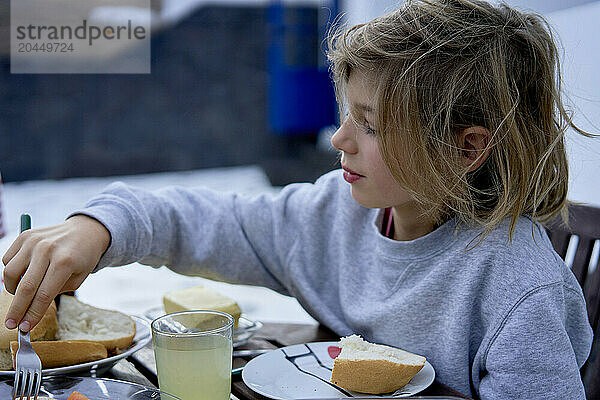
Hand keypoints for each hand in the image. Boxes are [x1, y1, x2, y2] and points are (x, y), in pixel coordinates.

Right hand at [1, 215, 110, 330]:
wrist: (86, 230)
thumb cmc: (83, 258)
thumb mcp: (78, 279)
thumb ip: (55, 292)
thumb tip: (30, 308)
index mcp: (65, 262)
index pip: (44, 295)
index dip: (33, 314)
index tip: (25, 328)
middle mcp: (47, 250)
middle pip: (25, 287)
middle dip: (16, 310)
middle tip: (11, 323)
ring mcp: (34, 241)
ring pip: (10, 274)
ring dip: (13, 290)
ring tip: (24, 294)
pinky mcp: (25, 236)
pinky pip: (8, 260)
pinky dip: (12, 272)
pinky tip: (25, 273)